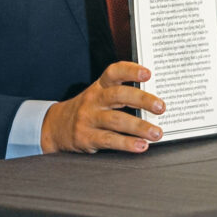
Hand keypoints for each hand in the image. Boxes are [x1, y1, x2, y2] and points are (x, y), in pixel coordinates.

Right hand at [41, 61, 164, 154]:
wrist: (55, 127)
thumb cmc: (88, 110)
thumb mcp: (99, 96)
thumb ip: (122, 96)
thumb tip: (154, 102)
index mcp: (100, 86)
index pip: (114, 72)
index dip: (131, 70)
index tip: (148, 73)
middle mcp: (94, 99)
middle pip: (118, 95)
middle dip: (142, 100)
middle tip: (161, 107)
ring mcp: (88, 118)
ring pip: (116, 120)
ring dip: (139, 127)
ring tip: (156, 133)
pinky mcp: (86, 137)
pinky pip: (109, 140)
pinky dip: (127, 143)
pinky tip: (141, 146)